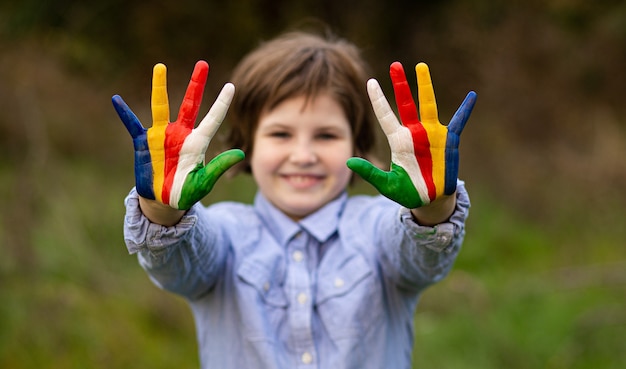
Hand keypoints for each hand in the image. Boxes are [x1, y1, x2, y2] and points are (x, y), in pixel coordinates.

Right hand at [112, 61, 243, 209]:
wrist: (164, 202)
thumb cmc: (187, 192)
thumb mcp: (204, 182)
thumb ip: (218, 167)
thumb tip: (240, 153)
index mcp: (197, 144)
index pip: (213, 120)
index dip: (221, 103)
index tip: (231, 86)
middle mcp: (180, 134)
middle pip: (190, 104)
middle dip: (196, 85)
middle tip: (203, 64)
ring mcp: (161, 136)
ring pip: (160, 106)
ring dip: (160, 87)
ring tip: (160, 67)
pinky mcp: (143, 143)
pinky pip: (132, 124)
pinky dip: (125, 112)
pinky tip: (117, 99)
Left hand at [347, 62, 475, 207]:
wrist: (430, 200)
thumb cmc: (408, 192)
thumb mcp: (386, 185)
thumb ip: (370, 173)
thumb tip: (349, 161)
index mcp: (398, 141)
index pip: (385, 115)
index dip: (378, 99)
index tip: (371, 82)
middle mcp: (414, 132)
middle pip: (406, 103)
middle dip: (401, 84)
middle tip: (395, 65)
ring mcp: (432, 134)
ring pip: (428, 104)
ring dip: (425, 86)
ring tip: (421, 66)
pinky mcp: (448, 141)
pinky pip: (458, 121)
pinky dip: (465, 109)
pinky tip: (472, 96)